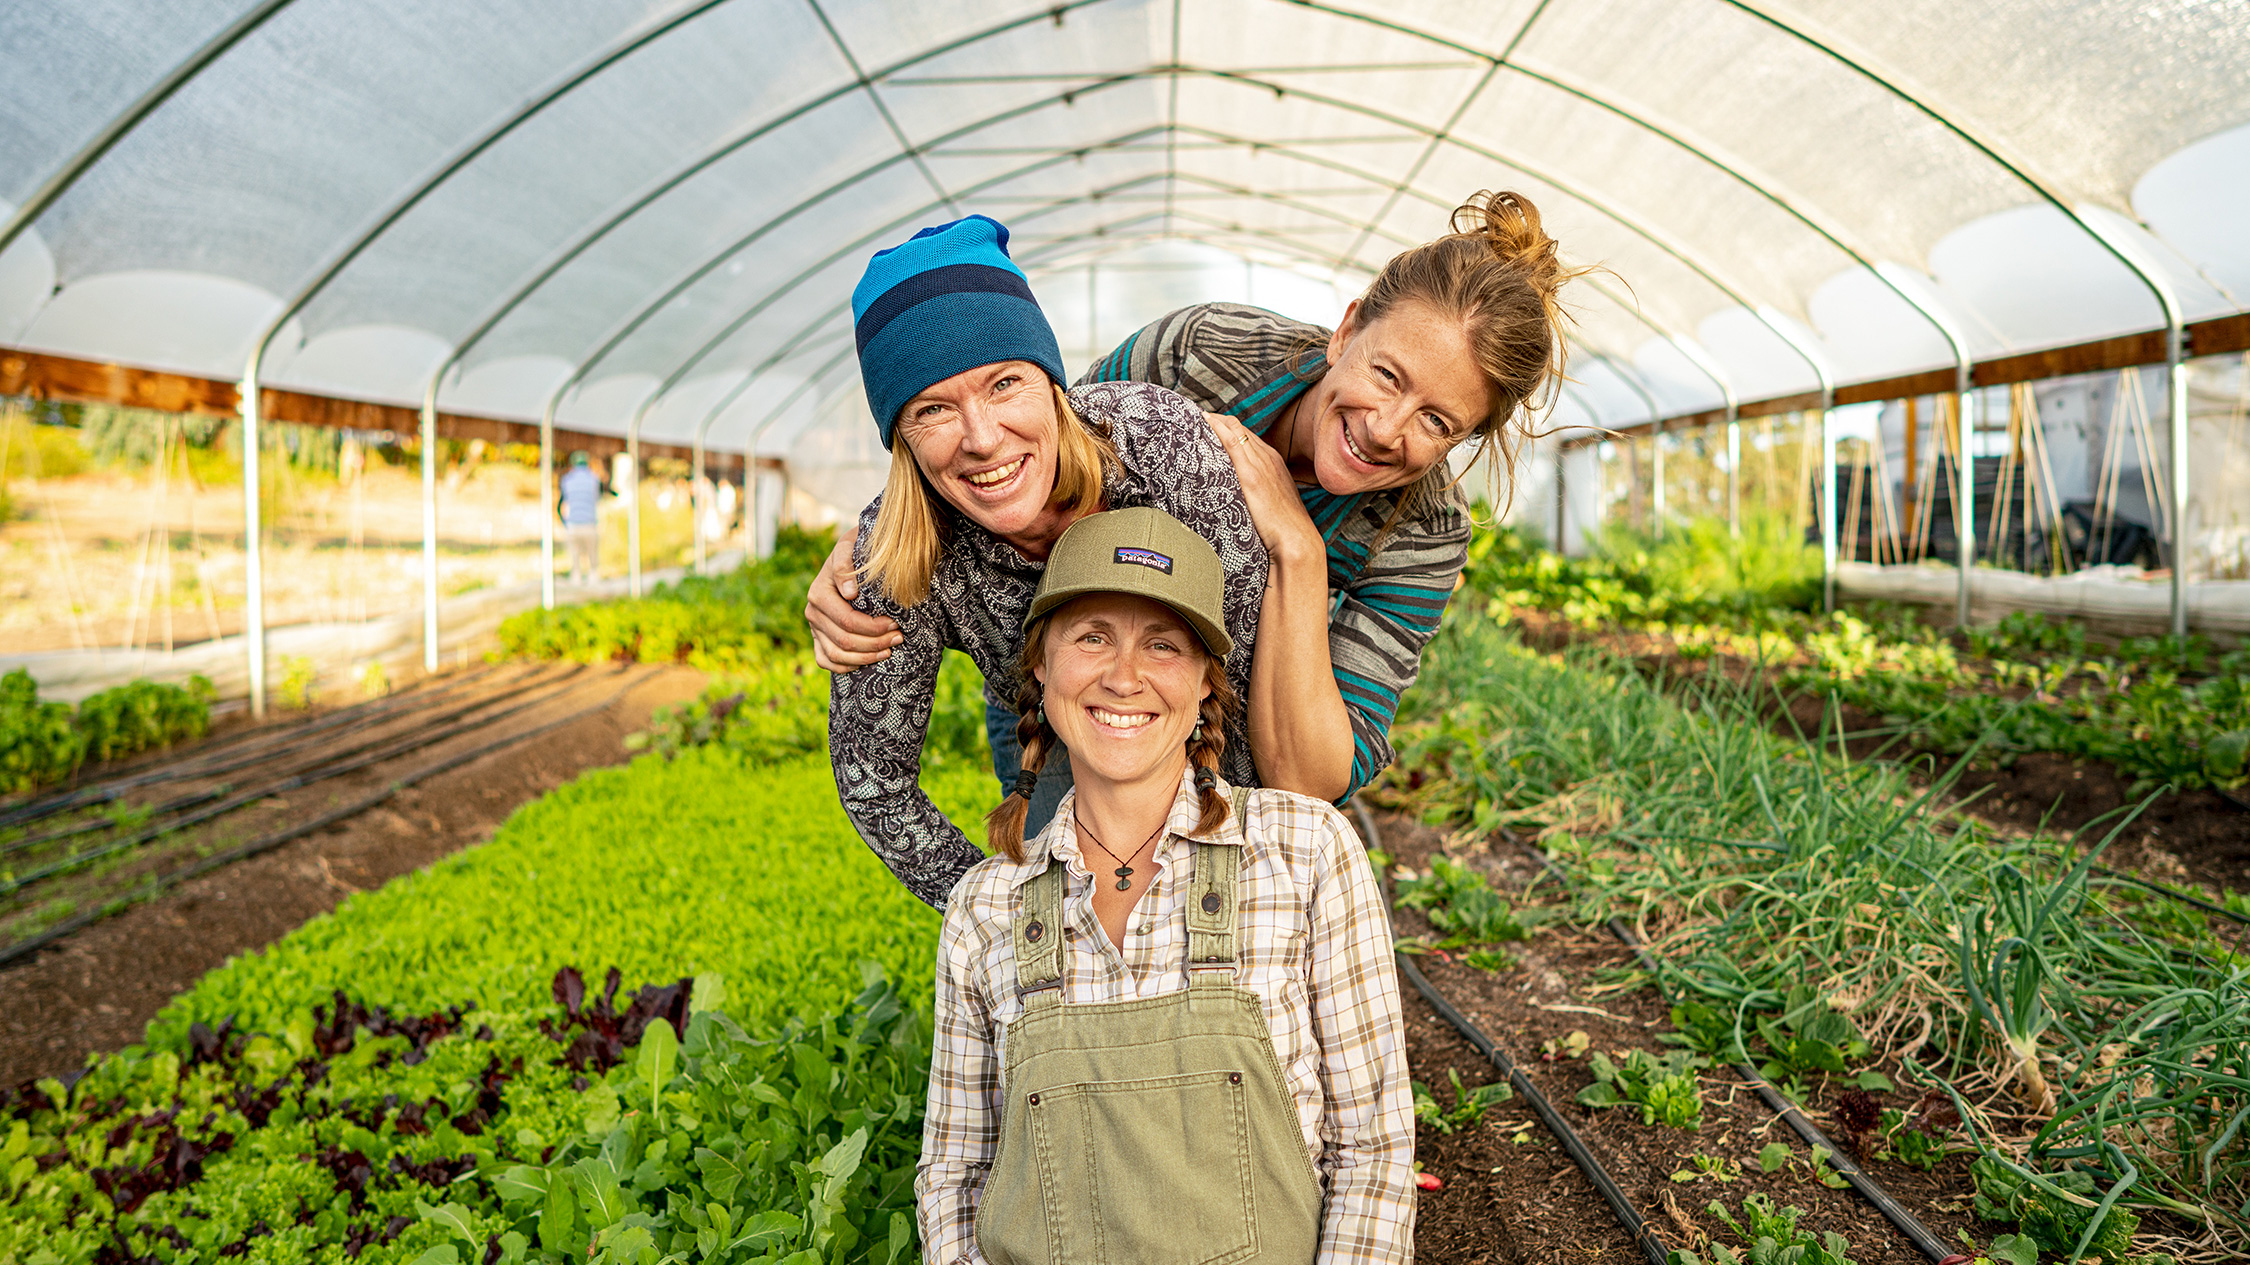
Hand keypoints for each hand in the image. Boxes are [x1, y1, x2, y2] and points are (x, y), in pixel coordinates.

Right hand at [806, 527, 901, 671]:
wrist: (850, 556)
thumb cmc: (855, 552)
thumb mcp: (850, 548)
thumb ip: (845, 565)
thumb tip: (849, 592)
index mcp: (819, 594)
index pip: (847, 621)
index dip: (873, 628)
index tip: (896, 624)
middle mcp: (812, 613)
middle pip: (844, 641)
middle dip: (875, 643)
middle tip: (899, 637)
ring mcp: (814, 628)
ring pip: (837, 655)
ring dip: (866, 658)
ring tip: (889, 650)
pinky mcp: (818, 638)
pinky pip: (826, 661)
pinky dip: (846, 666)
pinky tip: (867, 661)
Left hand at [1203, 411, 1322, 565]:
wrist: (1296, 538)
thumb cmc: (1283, 526)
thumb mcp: (1272, 501)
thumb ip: (1258, 491)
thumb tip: (1243, 497)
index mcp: (1273, 461)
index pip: (1246, 435)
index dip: (1227, 427)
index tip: (1208, 425)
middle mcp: (1267, 457)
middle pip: (1239, 428)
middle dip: (1217, 420)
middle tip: (1195, 418)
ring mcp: (1260, 464)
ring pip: (1235, 430)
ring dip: (1214, 421)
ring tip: (1194, 418)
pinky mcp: (1251, 475)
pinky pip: (1232, 442)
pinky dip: (1218, 429)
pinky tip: (1204, 423)